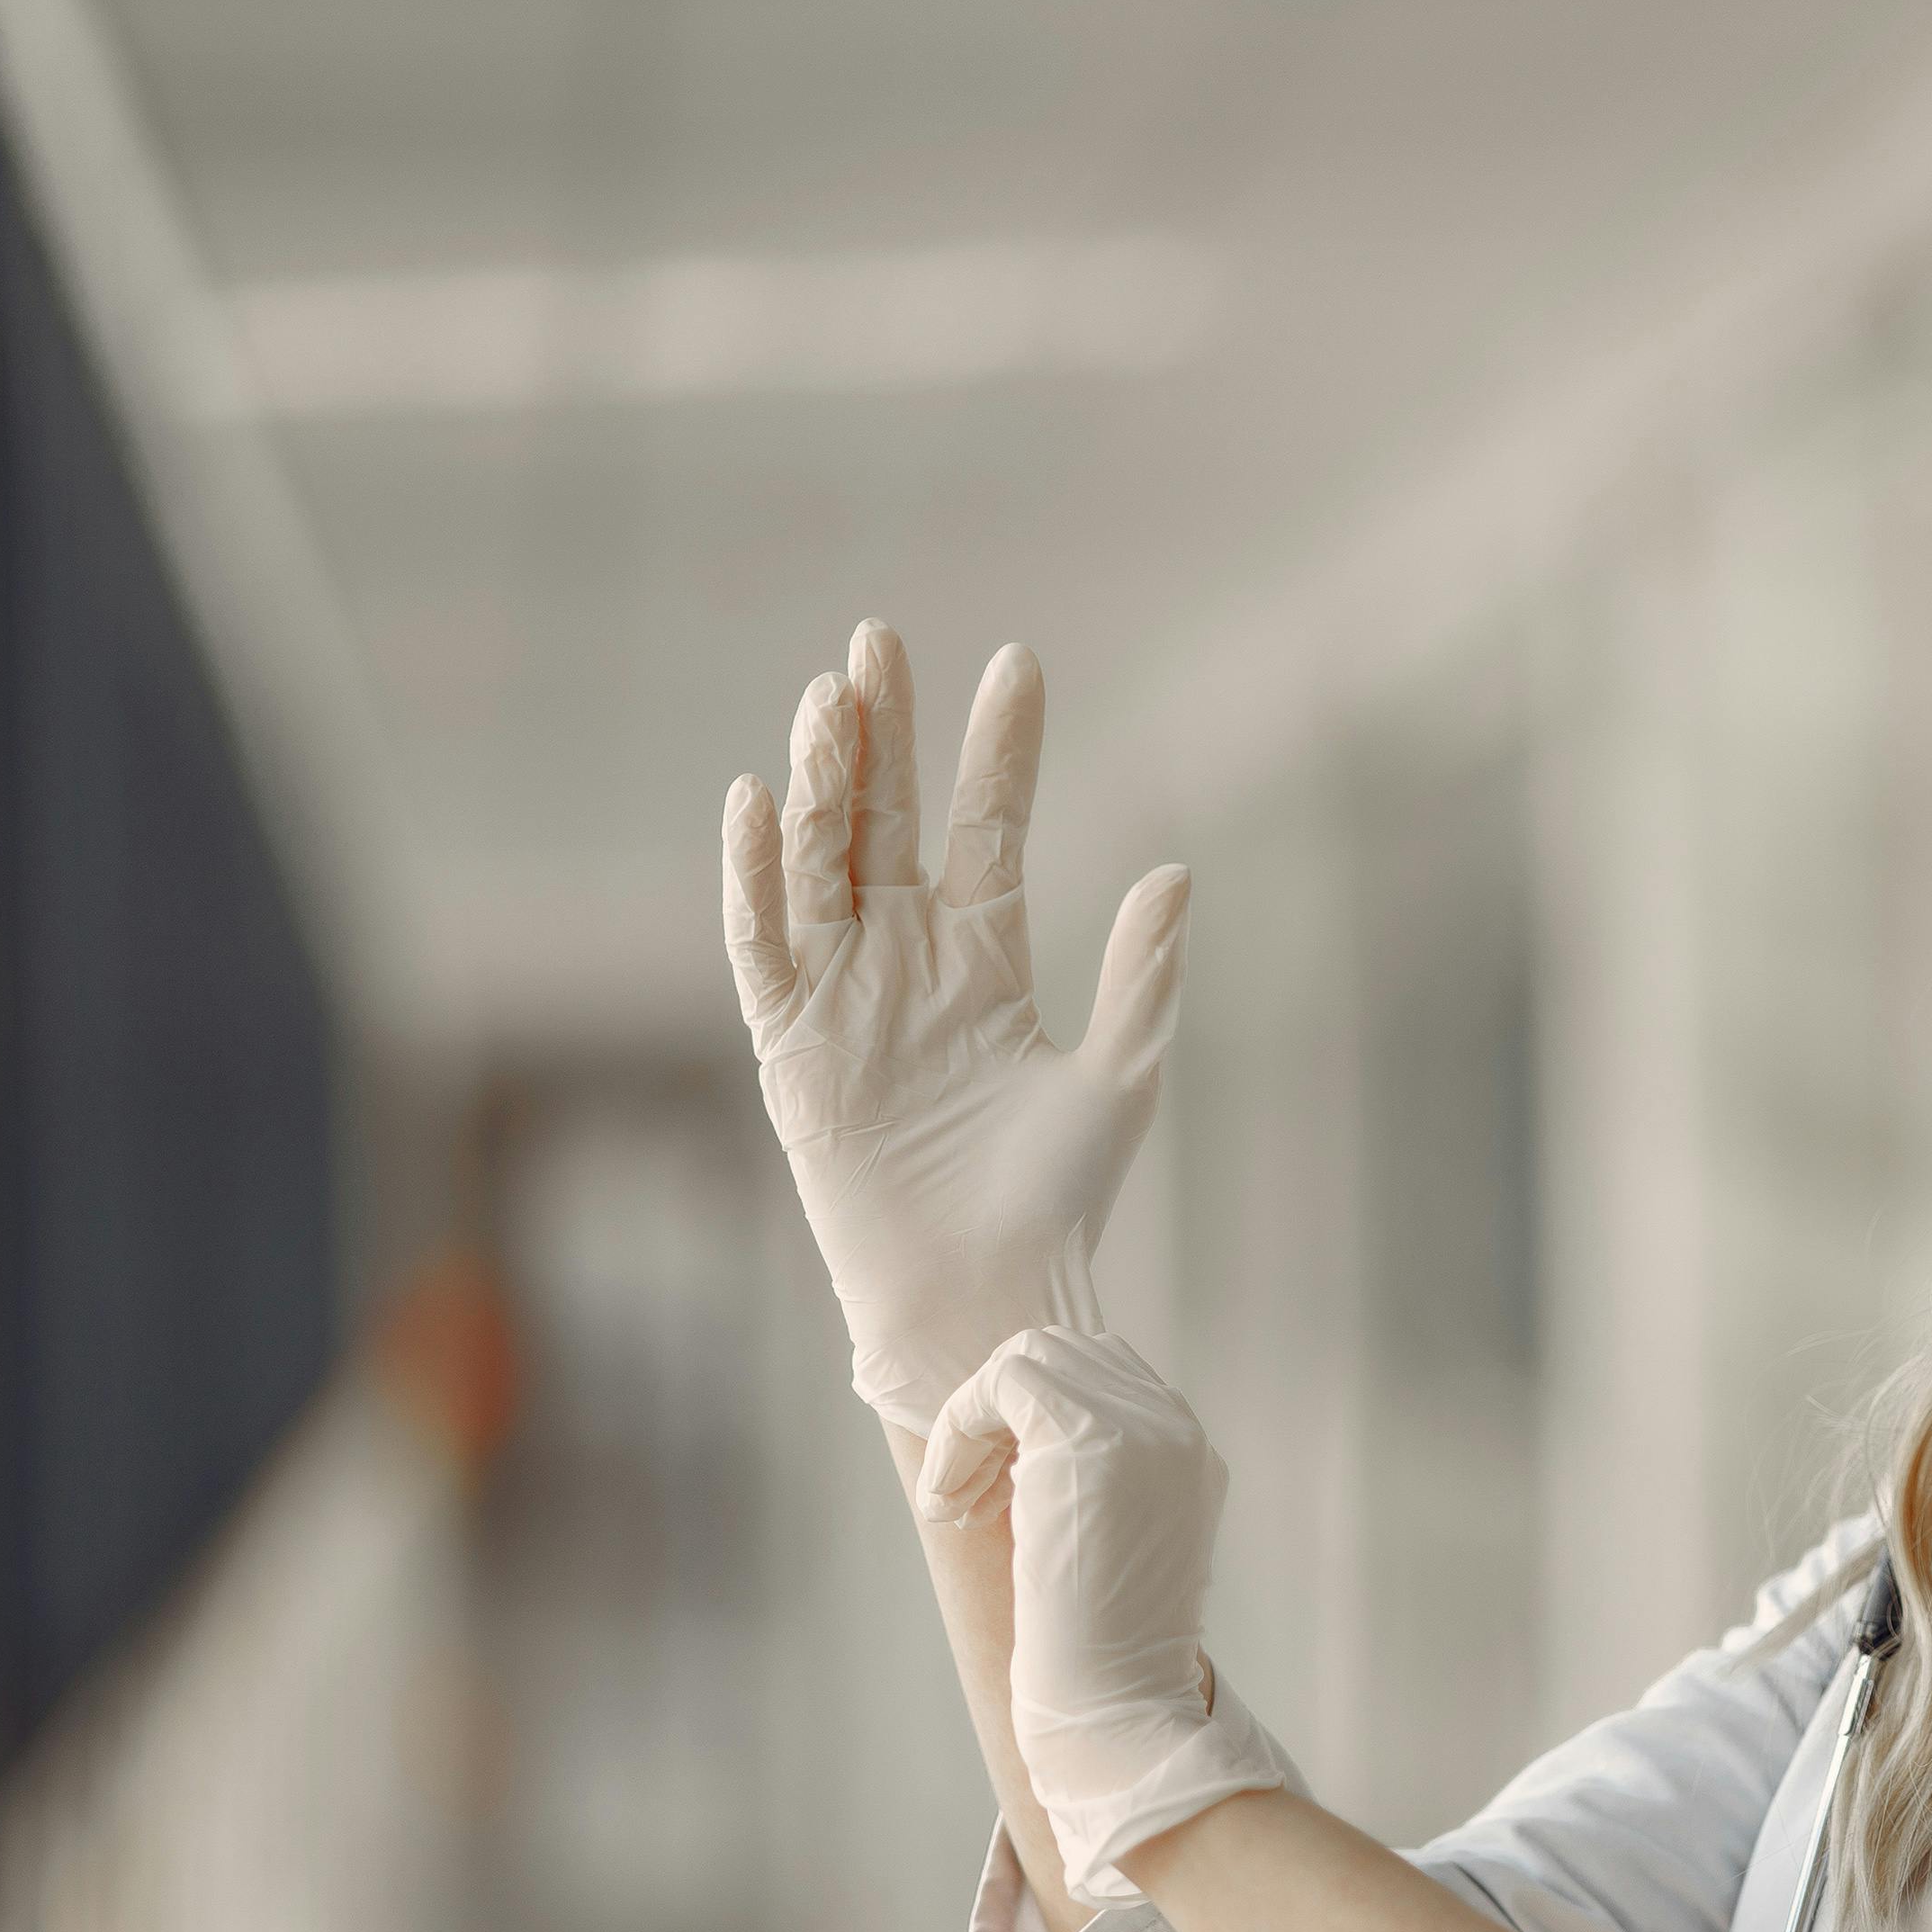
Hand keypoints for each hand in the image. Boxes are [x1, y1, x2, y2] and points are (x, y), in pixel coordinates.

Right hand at [721, 620, 1187, 1433]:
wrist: (986, 1291)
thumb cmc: (1057, 1200)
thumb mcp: (1118, 1076)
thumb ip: (1142, 976)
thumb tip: (1175, 874)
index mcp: (986, 957)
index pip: (988, 825)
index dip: (999, 748)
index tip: (1017, 663)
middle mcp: (906, 960)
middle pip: (882, 819)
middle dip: (879, 732)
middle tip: (877, 640)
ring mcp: (843, 995)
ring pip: (820, 860)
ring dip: (820, 779)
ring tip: (831, 697)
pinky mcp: (790, 1045)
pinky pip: (762, 943)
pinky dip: (756, 873)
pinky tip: (756, 798)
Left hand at [915, 1326, 1290, 1903]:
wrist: (1116, 1705)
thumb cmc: (1098, 1652)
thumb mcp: (1108, 1548)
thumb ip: (1090, 1485)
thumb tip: (1015, 1447)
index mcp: (1188, 1455)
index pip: (1099, 1377)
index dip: (1029, 1422)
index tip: (997, 1496)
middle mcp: (1176, 1429)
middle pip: (1062, 1354)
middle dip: (998, 1414)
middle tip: (970, 1498)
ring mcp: (1142, 1428)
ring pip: (1027, 1360)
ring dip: (972, 1423)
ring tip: (958, 1503)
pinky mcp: (1090, 1437)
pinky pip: (1001, 1383)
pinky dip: (957, 1431)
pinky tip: (950, 1502)